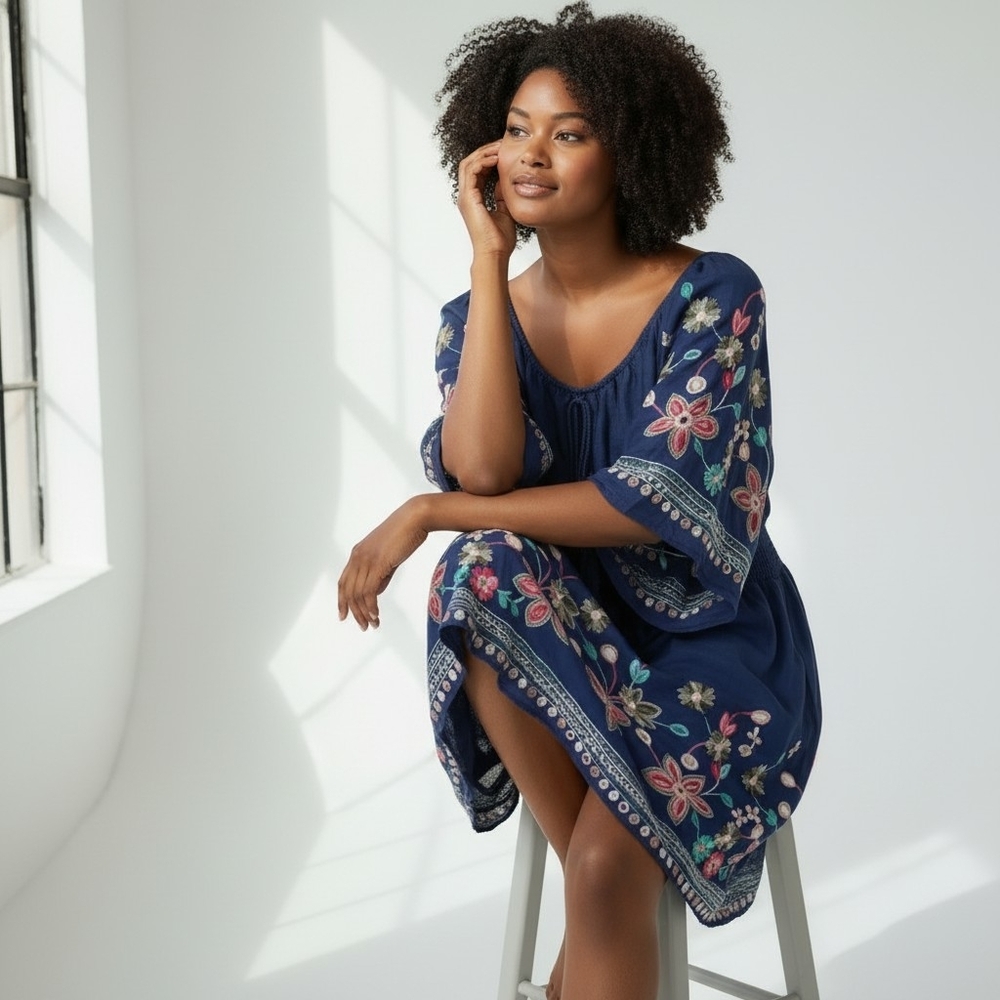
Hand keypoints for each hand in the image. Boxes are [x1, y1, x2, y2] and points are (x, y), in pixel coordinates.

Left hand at [338, 497, 428, 630]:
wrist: (414, 518)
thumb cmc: (405, 534)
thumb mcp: (388, 556)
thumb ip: (380, 573)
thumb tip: (376, 592)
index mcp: (357, 554)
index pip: (344, 582)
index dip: (342, 600)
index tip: (344, 615)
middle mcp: (357, 557)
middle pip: (348, 591)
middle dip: (354, 612)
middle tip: (363, 626)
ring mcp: (366, 560)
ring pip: (357, 594)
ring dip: (364, 613)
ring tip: (373, 624)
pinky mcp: (378, 564)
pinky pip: (369, 591)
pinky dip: (371, 606)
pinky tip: (376, 614)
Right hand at [457, 139, 515, 258]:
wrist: (495, 254)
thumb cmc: (501, 240)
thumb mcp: (505, 211)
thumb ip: (503, 195)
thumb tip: (507, 181)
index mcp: (474, 199)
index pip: (477, 170)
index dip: (489, 158)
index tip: (505, 151)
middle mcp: (466, 196)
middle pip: (470, 163)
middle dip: (486, 151)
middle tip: (502, 144)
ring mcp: (465, 197)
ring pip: (468, 164)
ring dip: (484, 153)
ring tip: (500, 147)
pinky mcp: (468, 199)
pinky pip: (471, 171)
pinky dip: (482, 162)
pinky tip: (496, 159)